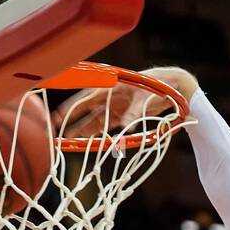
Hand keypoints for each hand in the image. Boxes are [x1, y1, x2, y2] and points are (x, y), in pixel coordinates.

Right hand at [51, 66, 197, 139]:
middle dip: (71, 120)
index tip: (58, 116)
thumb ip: (135, 114)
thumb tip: (126, 130)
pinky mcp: (124, 115)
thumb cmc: (158, 88)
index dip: (71, 107)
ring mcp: (116, 107)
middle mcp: (111, 97)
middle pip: (86, 110)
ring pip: (94, 120)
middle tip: (55, 130)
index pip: (85, 97)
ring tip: (68, 139)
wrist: (174, 87)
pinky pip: (107, 126)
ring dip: (82, 130)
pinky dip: (99, 134)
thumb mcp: (146, 99)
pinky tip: (88, 142)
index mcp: (111, 87)